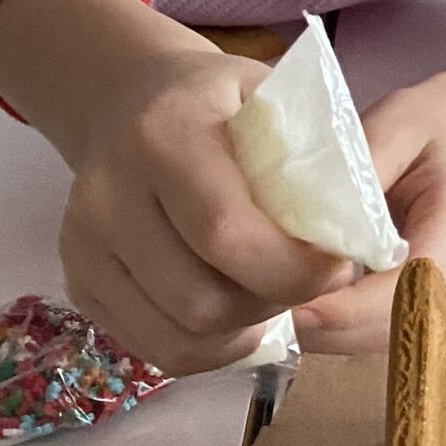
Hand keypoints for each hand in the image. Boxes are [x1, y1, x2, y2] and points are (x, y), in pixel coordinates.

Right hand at [57, 43, 359, 374]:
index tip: (339, 267)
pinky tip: (238, 314)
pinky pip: (154, 349)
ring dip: (244, 332)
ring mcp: (82, 243)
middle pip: (201, 299)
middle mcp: (107, 192)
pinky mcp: (78, 282)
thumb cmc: (223, 102)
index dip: (291, 268)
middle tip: (309, 283)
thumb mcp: (277, 97)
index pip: (225, 230)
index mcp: (163, 133)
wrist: (129, 100)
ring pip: (178, 336)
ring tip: (274, 297)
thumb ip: (317, 155)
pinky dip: (210, 347)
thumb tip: (367, 232)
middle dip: (274, 305)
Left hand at [290, 76, 445, 355]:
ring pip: (398, 338)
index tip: (298, 306)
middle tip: (272, 317)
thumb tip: (311, 224)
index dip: (358, 304)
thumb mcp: (392, 126)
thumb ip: (357, 173)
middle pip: (406, 322)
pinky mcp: (437, 304)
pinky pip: (394, 332)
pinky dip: (350, 331)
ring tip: (281, 317)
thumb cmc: (427, 127)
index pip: (415, 279)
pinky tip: (308, 312)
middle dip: (339, 328)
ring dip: (342, 336)